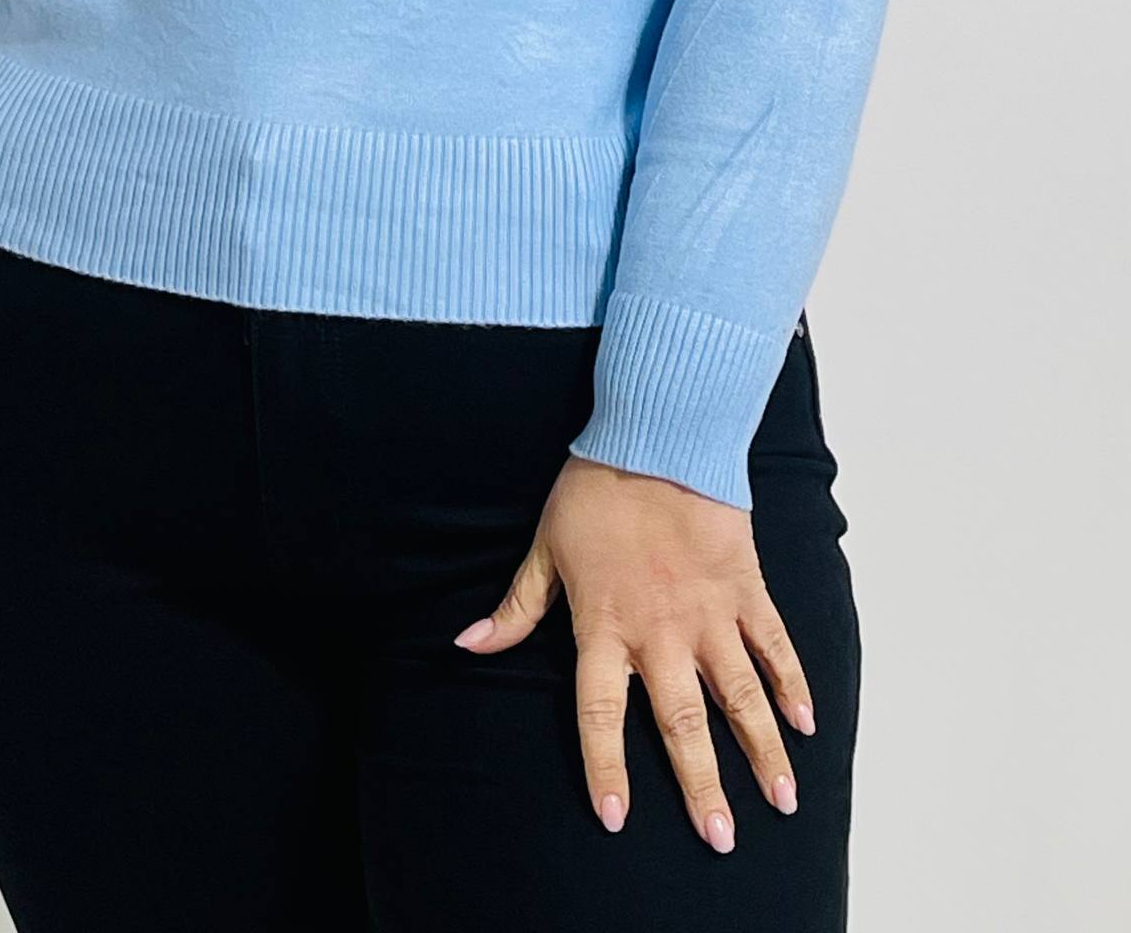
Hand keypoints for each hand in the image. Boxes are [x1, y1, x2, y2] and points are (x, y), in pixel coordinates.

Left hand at [452, 455, 815, 851]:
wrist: (657, 432)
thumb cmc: (595, 488)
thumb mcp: (545, 547)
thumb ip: (516, 608)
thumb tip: (467, 645)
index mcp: (606, 626)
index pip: (600, 713)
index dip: (606, 767)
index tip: (616, 819)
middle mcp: (661, 631)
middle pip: (682, 724)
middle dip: (702, 787)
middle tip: (721, 840)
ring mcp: (709, 612)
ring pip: (740, 696)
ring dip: (761, 752)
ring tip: (779, 801)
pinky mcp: (744, 587)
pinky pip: (773, 645)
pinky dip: (791, 684)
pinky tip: (805, 725)